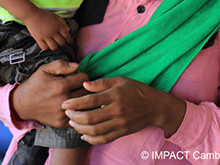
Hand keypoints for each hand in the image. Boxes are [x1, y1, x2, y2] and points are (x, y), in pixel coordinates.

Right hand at [10, 60, 88, 127]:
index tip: (78, 76)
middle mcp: (64, 100)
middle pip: (87, 92)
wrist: (22, 104)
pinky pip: (79, 117)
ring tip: (79, 94)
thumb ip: (61, 65)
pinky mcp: (62, 123)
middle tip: (80, 85)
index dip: (83, 75)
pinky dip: (80, 111)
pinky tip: (75, 106)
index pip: (84, 78)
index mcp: (61, 86)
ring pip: (85, 105)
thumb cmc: (35, 85)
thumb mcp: (45, 69)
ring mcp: (63, 113)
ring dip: (85, 99)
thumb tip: (77, 66)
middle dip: (85, 87)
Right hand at [24, 8, 70, 50]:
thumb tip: (68, 30)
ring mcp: (45, 36)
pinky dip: (47, 48)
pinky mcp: (38, 39)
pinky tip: (47, 46)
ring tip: (55, 47)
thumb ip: (63, 22)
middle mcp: (53, 31)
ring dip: (56, 48)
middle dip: (63, 45)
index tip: (68, 42)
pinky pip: (44, 47)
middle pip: (61, 43)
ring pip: (54, 47)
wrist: (31, 14)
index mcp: (58, 25)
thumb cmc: (43, 14)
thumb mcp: (55, 16)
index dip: (69, 40)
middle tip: (62, 45)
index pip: (66, 36)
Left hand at [62, 76, 185, 144]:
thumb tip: (84, 84)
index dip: (76, 103)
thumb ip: (101, 83)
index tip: (65, 103)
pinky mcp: (122, 132)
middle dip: (75, 116)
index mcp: (115, 95)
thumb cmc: (135, 90)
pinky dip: (91, 139)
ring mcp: (120, 123)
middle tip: (66, 113)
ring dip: (80, 128)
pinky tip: (83, 135)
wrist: (154, 106)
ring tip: (72, 122)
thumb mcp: (120, 80)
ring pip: (95, 130)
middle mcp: (117, 110)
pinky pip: (104, 139)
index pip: (91, 100)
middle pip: (91, 118)